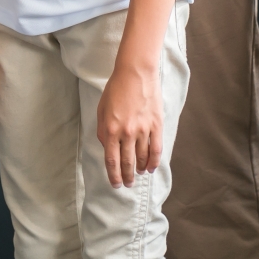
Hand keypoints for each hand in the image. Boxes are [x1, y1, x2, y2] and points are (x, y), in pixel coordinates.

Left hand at [96, 60, 163, 187]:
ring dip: (139, 169)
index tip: (115, 184)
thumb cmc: (115, 90)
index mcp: (111, 129)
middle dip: (127, 176)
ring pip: (142, 158)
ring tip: (138, 175)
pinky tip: (150, 168)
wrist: (135, 74)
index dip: (113, 175)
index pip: (111, 160)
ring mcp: (143, 130)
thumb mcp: (101, 109)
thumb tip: (108, 148)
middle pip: (127, 162)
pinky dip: (153, 162)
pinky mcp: (156, 126)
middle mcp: (127, 133)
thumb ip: (103, 131)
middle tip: (128, 184)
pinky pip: (156, 149)